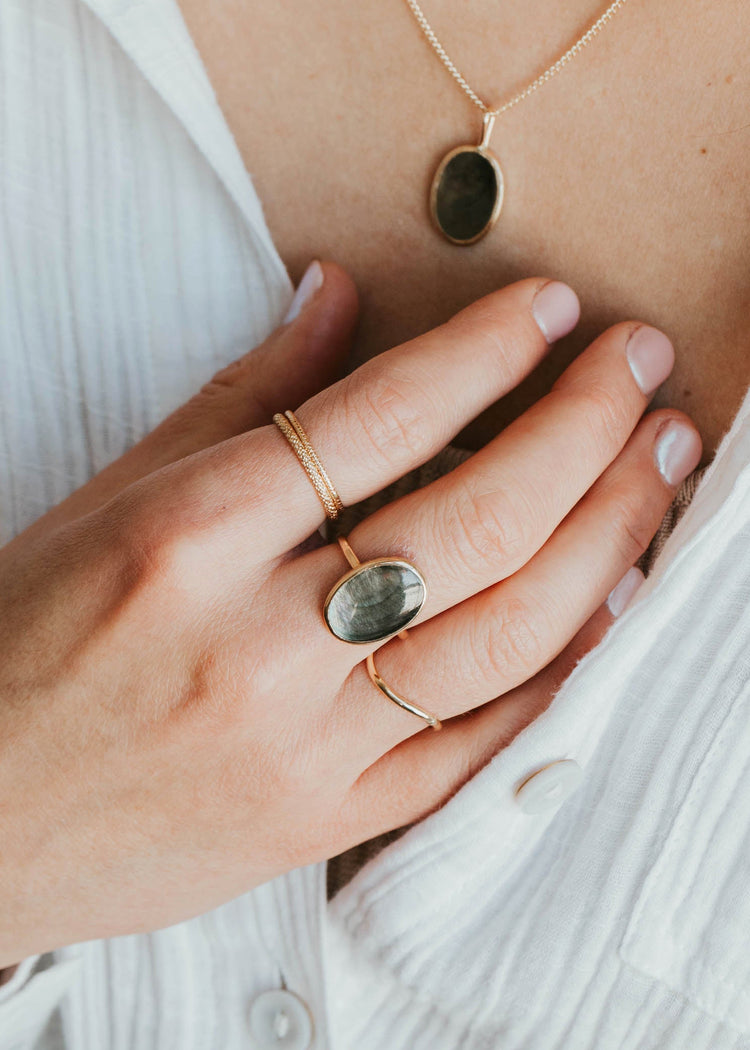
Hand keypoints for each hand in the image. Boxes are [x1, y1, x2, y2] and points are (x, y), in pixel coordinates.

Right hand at [0, 263, 700, 966]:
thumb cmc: (19, 644)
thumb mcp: (112, 498)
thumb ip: (240, 397)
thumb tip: (336, 294)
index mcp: (187, 537)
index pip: (378, 416)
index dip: (484, 353)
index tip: (549, 312)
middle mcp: (257, 641)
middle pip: (473, 517)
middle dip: (583, 430)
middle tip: (641, 370)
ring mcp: (302, 743)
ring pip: (501, 630)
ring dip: (604, 537)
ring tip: (655, 467)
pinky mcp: (324, 820)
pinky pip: (469, 743)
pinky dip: (551, 669)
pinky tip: (606, 603)